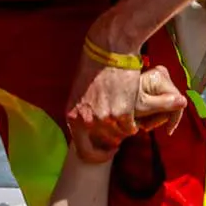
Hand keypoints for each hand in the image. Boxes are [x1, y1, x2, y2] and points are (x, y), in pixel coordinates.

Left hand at [67, 65, 186, 162]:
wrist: (108, 50)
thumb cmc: (93, 67)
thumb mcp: (78, 93)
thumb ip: (83, 112)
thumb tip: (90, 127)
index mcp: (72, 116)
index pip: (83, 150)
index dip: (97, 155)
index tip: (106, 152)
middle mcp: (86, 121)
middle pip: (104, 145)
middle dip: (113, 141)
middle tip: (118, 132)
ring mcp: (104, 119)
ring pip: (119, 135)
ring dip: (124, 128)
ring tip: (124, 112)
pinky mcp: (122, 113)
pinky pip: (131, 127)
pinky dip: (133, 121)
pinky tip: (131, 108)